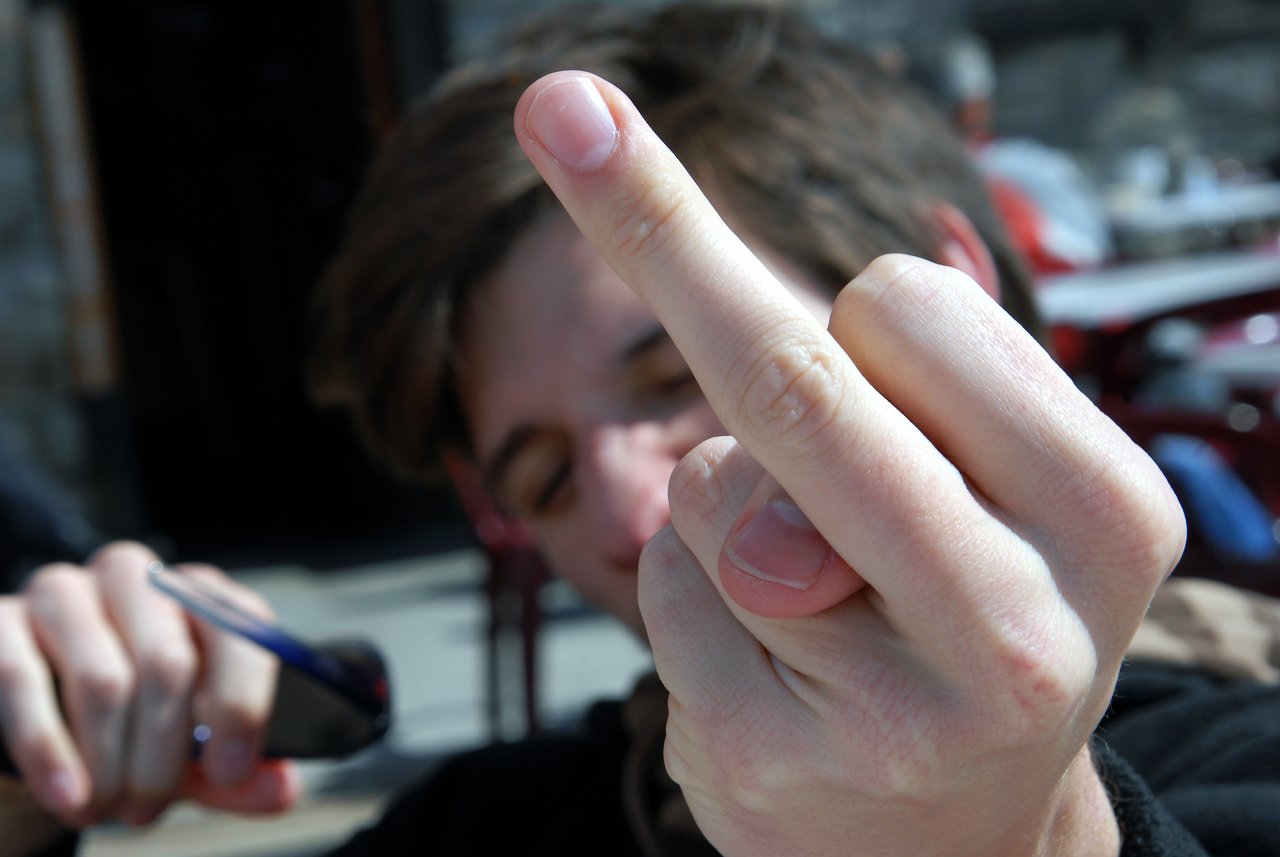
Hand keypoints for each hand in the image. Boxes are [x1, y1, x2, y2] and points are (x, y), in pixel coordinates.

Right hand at [0, 542, 299, 829]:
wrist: (31, 723)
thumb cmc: (128, 728)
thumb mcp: (187, 752)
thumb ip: (234, 772)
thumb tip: (281, 789)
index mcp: (198, 596)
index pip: (242, 628)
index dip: (243, 703)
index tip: (232, 770)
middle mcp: (136, 578)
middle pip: (168, 663)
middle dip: (164, 753)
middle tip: (149, 808)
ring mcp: (64, 592)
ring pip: (103, 679)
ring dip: (108, 762)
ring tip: (105, 808)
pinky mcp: (1, 620)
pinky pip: (25, 682)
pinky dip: (51, 751)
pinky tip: (69, 795)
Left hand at [515, 73, 1184, 854]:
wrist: (954, 839)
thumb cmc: (965, 610)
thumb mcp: (991, 497)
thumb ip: (872, 409)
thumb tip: (721, 463)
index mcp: (1102, 511)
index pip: (909, 307)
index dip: (844, 298)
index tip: (796, 255)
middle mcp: (1020, 622)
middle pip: (789, 381)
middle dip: (657, 233)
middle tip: (572, 132)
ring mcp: (890, 711)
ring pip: (709, 485)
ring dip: (729, 504)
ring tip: (821, 599)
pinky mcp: (763, 762)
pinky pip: (662, 584)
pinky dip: (689, 590)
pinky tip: (771, 666)